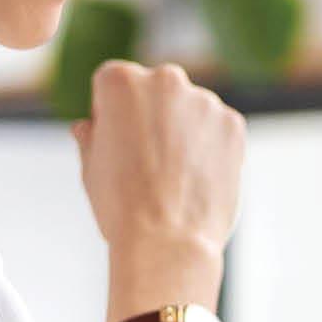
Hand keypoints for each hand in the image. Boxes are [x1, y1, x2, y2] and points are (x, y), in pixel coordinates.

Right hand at [72, 61, 246, 321]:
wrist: (166, 241)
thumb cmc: (120, 206)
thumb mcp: (90, 167)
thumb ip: (91, 136)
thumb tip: (88, 126)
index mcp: (121, 81)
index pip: (113, 82)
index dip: (110, 114)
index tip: (115, 143)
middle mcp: (166, 79)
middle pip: (155, 90)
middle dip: (150, 116)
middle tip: (145, 160)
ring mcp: (205, 100)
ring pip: (190, 109)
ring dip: (182, 130)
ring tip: (172, 176)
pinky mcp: (233, 124)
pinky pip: (217, 129)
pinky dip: (210, 147)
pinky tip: (197, 178)